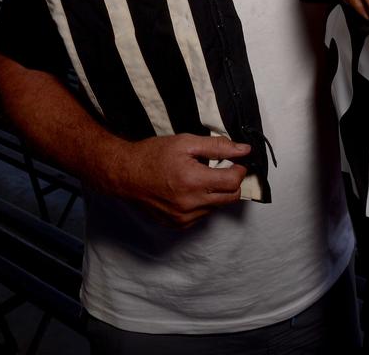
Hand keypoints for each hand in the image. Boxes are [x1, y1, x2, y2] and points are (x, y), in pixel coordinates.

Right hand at [106, 133, 251, 228]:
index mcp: (193, 181)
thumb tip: (244, 150)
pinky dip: (203, 202)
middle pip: (231, 197)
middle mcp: (190, 204)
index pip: (234, 182)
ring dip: (216, 192)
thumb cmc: (153, 155)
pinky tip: (189, 190)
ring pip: (217, 206)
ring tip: (199, 177)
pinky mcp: (178, 225)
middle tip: (222, 168)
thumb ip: (218, 147)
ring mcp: (184, 218)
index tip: (236, 162)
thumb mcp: (186, 142)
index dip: (240, 169)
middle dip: (231, 182)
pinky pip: (203, 215)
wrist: (124, 174)